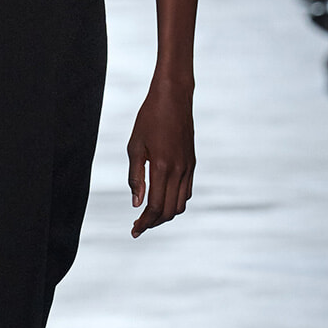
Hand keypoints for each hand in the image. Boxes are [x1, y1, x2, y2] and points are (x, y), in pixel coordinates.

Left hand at [127, 77, 195, 237]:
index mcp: (162, 167)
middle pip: (170, 211)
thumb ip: (136, 177)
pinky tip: (162, 198)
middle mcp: (179, 171)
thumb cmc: (149, 118)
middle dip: (154, 223)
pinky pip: (187, 191)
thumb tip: (137, 204)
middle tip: (138, 225)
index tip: (134, 230)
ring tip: (149, 215)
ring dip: (165, 214)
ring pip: (181, 204)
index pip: (155, 207)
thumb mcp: (135, 146)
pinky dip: (175, 202)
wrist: (174, 97)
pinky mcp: (192, 163)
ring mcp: (188, 167)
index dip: (144, 223)